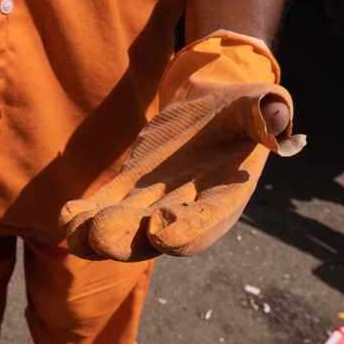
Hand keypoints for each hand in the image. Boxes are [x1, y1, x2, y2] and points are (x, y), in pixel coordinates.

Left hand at [59, 82, 304, 261]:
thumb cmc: (245, 108)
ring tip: (73, 229)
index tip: (160, 225)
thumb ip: (266, 113)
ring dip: (94, 236)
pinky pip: (101, 210)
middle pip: (150, 240)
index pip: (200, 226)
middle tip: (102, 233)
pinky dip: (82, 217)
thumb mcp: (261, 104)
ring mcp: (150, 207)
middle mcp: (183, 213)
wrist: (214, 105)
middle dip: (124, 240)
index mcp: (221, 200)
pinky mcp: (126, 192)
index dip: (180, 231)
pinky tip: (66, 215)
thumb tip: (277, 116)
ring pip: (120, 232)